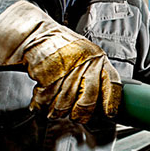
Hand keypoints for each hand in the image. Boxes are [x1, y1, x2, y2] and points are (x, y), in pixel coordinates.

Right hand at [0, 1, 120, 122]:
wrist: (37, 34)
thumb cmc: (64, 48)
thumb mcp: (88, 54)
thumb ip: (97, 74)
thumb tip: (104, 102)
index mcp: (98, 58)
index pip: (112, 82)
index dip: (111, 102)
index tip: (108, 114)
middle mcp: (84, 62)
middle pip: (88, 99)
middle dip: (82, 113)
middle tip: (77, 116)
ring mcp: (64, 68)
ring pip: (65, 103)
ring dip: (59, 110)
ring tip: (56, 109)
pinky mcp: (46, 73)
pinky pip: (46, 98)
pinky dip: (42, 103)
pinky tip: (42, 99)